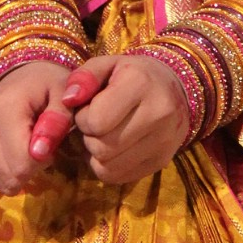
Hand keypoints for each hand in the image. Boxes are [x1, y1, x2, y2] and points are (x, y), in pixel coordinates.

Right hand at [0, 61, 75, 193]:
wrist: (24, 76)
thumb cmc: (49, 86)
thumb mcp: (64, 94)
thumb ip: (58, 120)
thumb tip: (39, 152)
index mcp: (6, 105)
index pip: (21, 161)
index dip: (43, 162)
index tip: (52, 145)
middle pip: (7, 172)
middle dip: (30, 168)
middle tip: (42, 147)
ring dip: (17, 170)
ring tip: (28, 146)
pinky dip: (4, 169)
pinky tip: (15, 152)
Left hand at [51, 53, 191, 184]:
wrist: (174, 87)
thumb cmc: (132, 74)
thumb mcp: (107, 64)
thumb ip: (83, 77)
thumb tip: (67, 100)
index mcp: (140, 83)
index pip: (96, 121)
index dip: (83, 118)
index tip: (88, 109)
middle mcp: (158, 113)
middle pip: (102, 148)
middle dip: (89, 137)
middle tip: (94, 124)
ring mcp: (164, 140)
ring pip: (108, 167)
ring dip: (96, 154)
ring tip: (103, 135)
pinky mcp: (162, 160)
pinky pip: (119, 177)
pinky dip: (108, 167)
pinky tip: (113, 148)